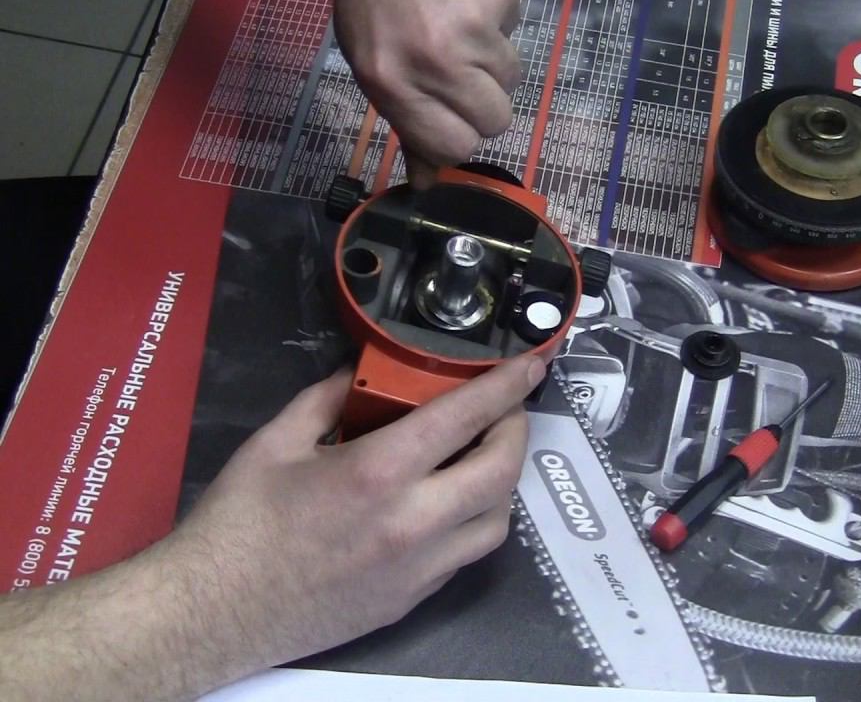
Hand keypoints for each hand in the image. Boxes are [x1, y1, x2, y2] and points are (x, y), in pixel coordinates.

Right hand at [160, 355, 545, 673]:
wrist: (212, 612)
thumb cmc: (237, 522)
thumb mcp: (275, 441)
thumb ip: (328, 399)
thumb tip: (362, 374)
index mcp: (379, 472)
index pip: (466, 417)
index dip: (506, 386)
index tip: (530, 368)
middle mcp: (414, 521)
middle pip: (502, 470)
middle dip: (516, 431)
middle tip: (506, 411)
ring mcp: (419, 568)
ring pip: (498, 521)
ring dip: (501, 482)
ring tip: (481, 458)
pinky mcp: (413, 600)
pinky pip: (466, 555)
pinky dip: (473, 522)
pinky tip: (450, 504)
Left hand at [331, 0, 521, 185]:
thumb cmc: (372, 4)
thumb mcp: (373, 69)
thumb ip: (407, 124)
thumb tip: (429, 181)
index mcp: (394, 84)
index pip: (455, 148)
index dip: (459, 136)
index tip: (451, 119)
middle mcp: (436, 61)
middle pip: (496, 121)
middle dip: (483, 102)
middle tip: (458, 73)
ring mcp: (472, 27)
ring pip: (513, 76)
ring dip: (493, 60)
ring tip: (460, 30)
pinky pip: (516, 27)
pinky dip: (498, 18)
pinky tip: (467, 0)